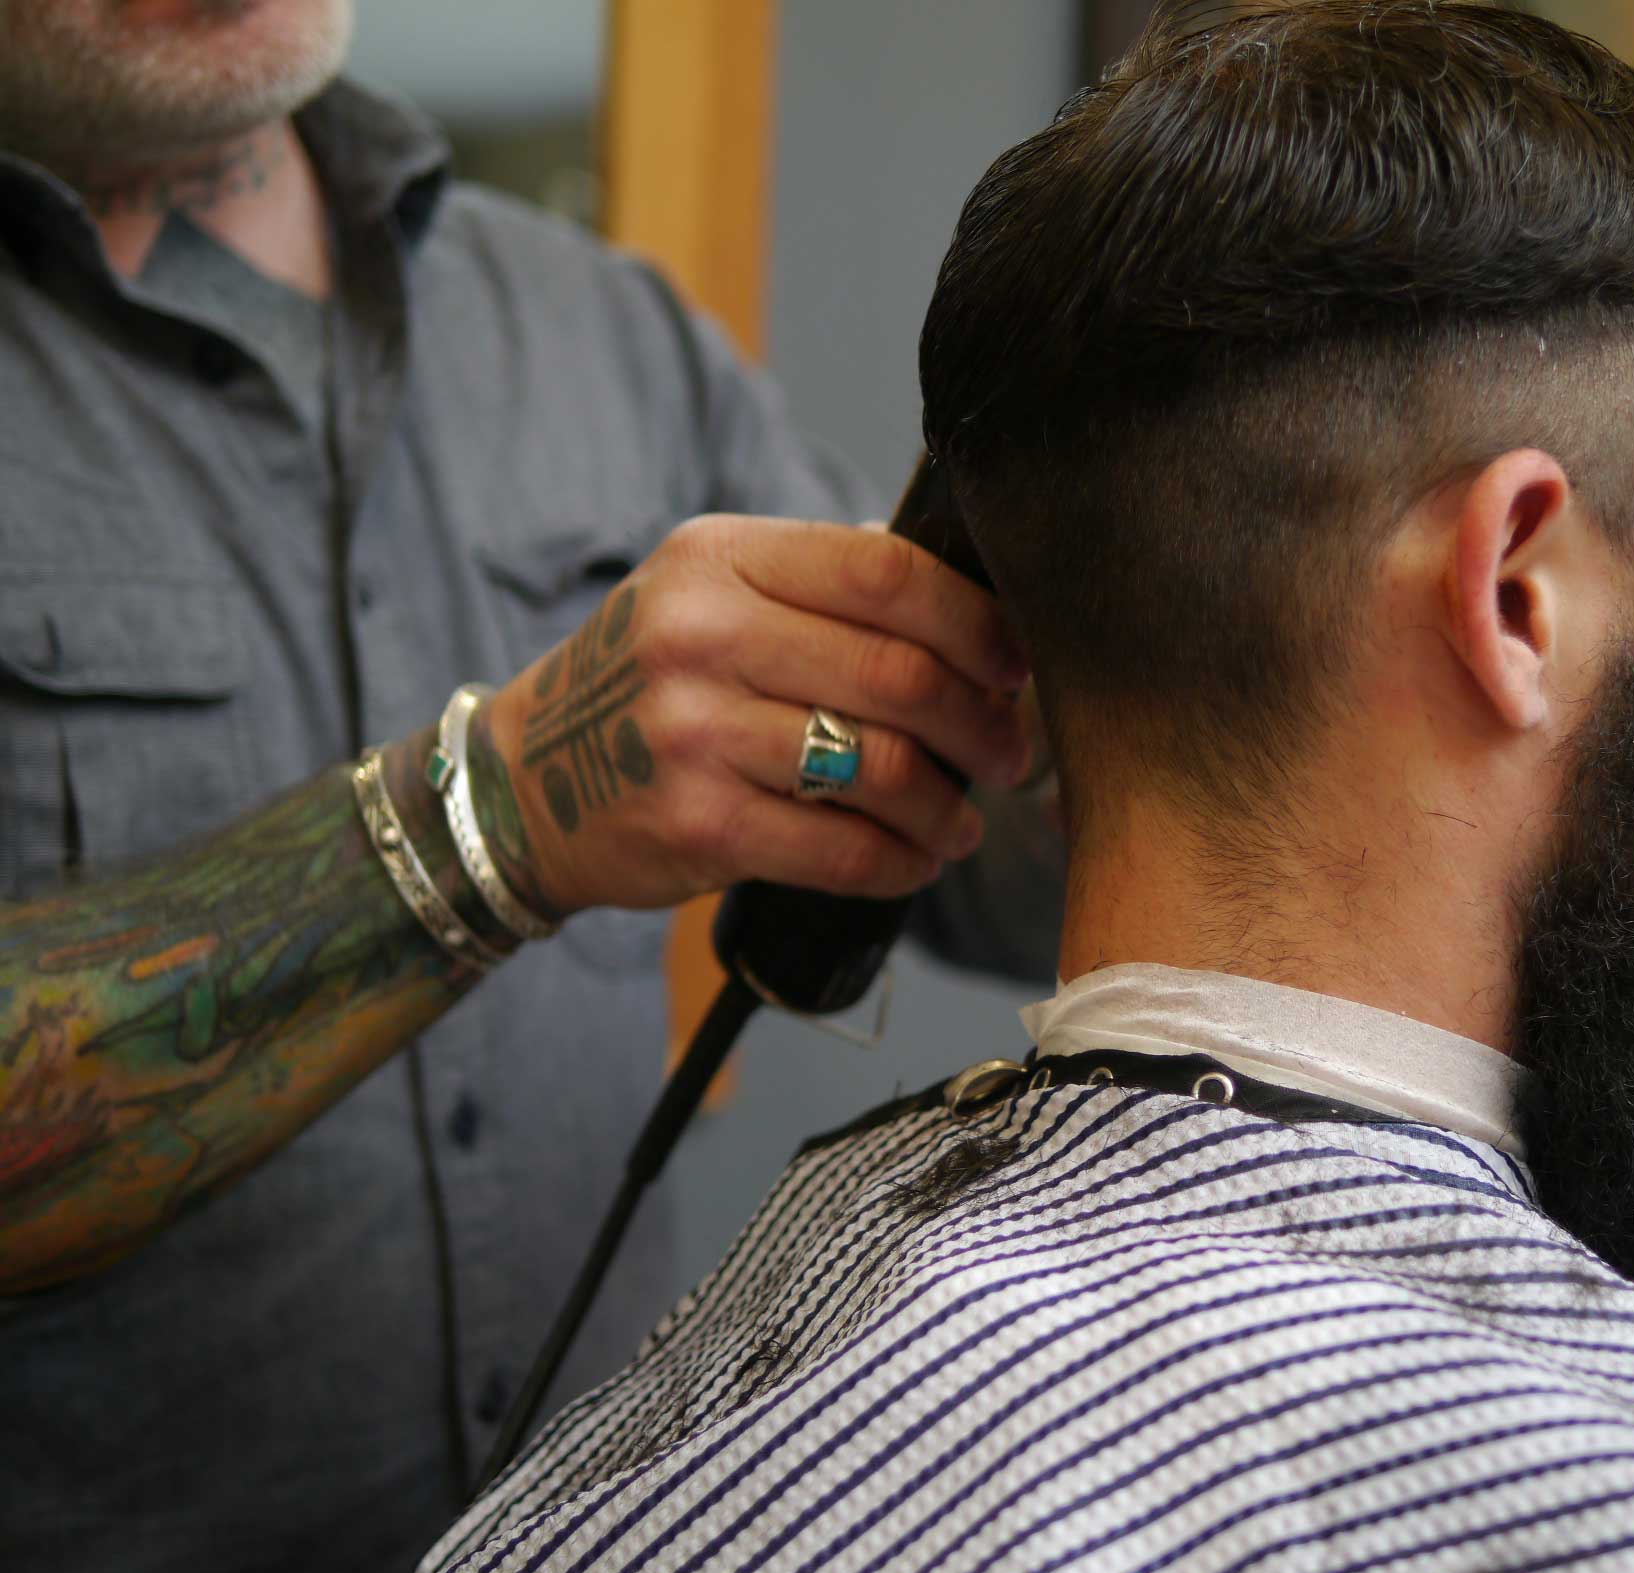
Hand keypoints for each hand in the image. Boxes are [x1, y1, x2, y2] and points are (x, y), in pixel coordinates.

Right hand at [469, 516, 1031, 915]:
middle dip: (982, 725)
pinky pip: (843, 850)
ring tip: (962, 819)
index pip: (886, 574)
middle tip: (1008, 754)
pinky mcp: (698, 824)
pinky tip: (918, 859)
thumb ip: (825, 586)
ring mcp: (693, 731)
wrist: (526, 781)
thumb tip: (977, 611)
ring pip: (882, 768)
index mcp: (721, 556)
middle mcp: (701, 633)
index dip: (976, 623)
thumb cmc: (654, 682)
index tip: (1014, 664)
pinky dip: (903, 862)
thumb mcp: (712, 593)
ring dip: (948, 805)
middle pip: (901, 675)